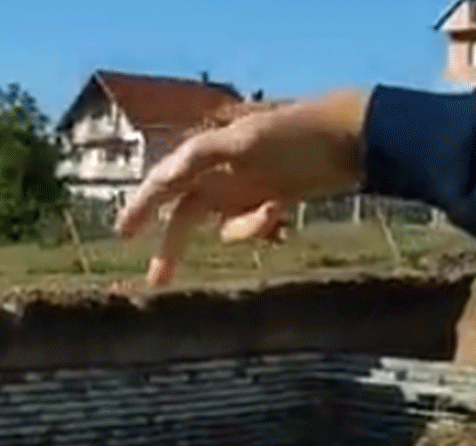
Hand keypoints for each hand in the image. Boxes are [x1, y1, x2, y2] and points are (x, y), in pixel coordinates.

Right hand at [115, 89, 371, 285]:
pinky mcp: (267, 200)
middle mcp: (219, 175)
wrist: (353, 137)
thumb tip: (161, 176)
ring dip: (240, 230)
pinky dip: (259, 227)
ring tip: (273, 214)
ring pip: (221, 227)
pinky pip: (249, 227)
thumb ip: (199, 156)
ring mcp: (243, 190)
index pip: (163, 185)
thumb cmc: (297, 134)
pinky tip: (281, 213)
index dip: (140, 207)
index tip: (122, 235)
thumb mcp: (245, 140)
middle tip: (157, 282)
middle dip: (171, 248)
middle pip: (183, 216)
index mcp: (207, 156)